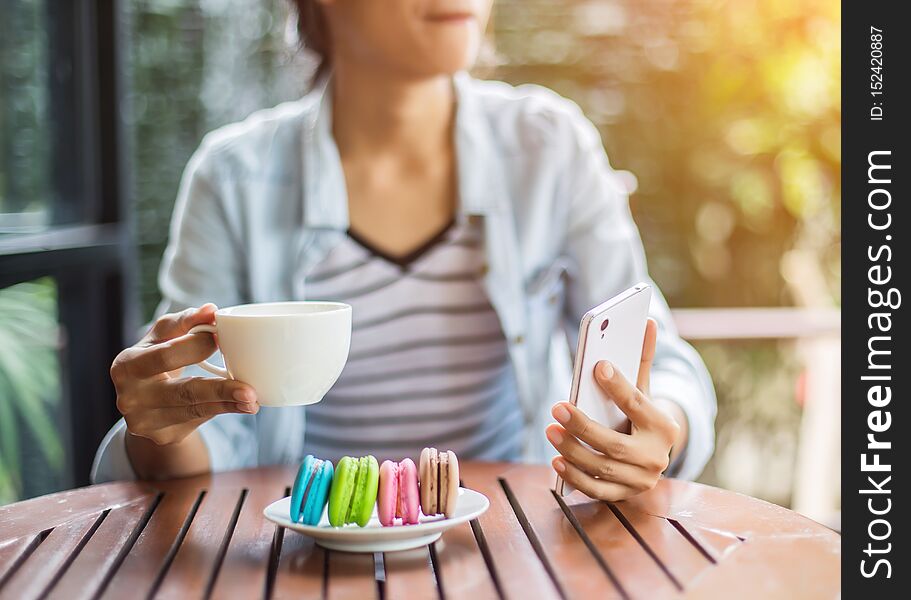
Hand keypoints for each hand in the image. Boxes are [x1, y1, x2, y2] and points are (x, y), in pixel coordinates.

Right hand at [110, 304, 258, 445]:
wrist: (144, 399)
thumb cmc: (157, 357)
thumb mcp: (164, 336)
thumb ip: (186, 321)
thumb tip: (210, 310)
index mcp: (127, 365)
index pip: (166, 355)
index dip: (195, 346)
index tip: (221, 337)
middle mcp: (130, 397)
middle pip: (182, 392)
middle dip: (219, 389)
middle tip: (249, 388)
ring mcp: (145, 421)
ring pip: (195, 410)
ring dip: (228, 405)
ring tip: (253, 400)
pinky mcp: (162, 436)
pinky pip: (198, 420)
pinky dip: (222, 410)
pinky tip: (242, 406)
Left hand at [547, 318, 681, 500]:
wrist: (655, 455)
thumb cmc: (641, 415)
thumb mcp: (644, 389)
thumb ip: (641, 359)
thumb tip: (645, 321)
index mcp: (664, 427)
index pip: (638, 404)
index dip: (617, 385)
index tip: (597, 366)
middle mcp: (655, 457)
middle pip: (613, 443)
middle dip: (582, 425)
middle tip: (556, 406)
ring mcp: (640, 480)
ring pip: (601, 467)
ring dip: (572, 449)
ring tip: (550, 430)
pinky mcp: (623, 495)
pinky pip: (595, 489)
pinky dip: (574, 476)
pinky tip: (556, 460)